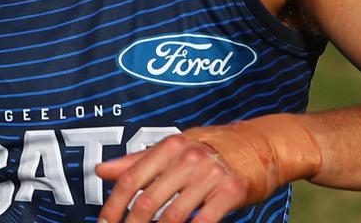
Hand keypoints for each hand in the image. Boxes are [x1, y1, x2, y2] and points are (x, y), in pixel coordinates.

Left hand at [94, 136, 252, 222]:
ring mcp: (210, 175)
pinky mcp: (230, 191)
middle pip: (148, 200)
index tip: (104, 222)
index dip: (113, 205)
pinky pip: (203, 221)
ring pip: (172, 215)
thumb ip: (138, 161)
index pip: (131, 179)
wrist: (260, 145)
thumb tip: (101, 170)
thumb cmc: (212, 147)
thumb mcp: (174, 148)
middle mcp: (188, 158)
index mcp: (170, 146)